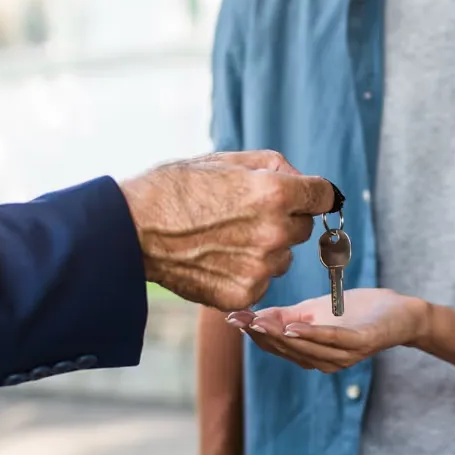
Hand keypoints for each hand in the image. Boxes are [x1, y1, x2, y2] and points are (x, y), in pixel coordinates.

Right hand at [119, 150, 337, 310]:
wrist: (131, 230)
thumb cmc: (174, 188)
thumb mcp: (225, 160)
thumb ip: (273, 166)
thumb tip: (303, 180)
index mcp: (275, 194)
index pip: (324, 196)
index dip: (315, 195)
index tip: (309, 197)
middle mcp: (274, 233)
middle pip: (303, 229)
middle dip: (285, 221)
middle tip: (247, 216)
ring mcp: (260, 268)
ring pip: (283, 258)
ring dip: (266, 250)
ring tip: (224, 239)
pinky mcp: (244, 294)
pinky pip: (262, 281)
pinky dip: (246, 273)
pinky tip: (217, 260)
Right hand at [226, 288, 428, 372]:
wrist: (400, 313)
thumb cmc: (358, 312)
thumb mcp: (314, 310)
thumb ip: (286, 315)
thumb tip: (253, 315)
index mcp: (311, 354)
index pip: (276, 345)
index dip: (253, 333)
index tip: (231, 318)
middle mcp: (324, 362)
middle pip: (287, 349)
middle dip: (261, 334)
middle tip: (239, 319)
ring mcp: (343, 356)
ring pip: (306, 348)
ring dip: (281, 336)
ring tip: (259, 323)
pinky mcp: (361, 343)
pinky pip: (333, 341)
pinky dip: (312, 334)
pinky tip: (294, 326)